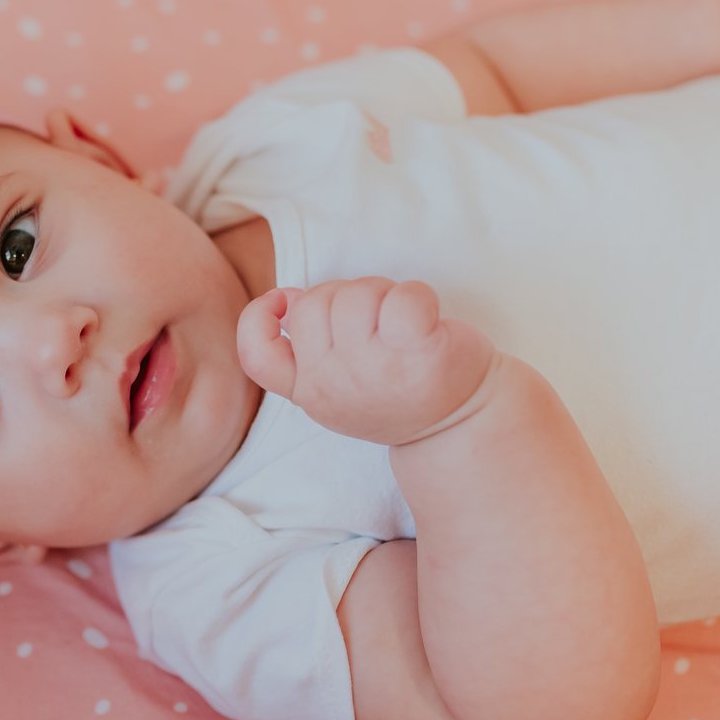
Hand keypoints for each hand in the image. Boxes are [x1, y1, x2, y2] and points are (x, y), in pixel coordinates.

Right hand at [237, 276, 498, 445]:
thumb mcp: (341, 384)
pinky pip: (404, 297)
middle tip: (377, 323)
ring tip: (403, 325)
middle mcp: (334, 385)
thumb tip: (287, 298)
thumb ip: (308, 349)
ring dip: (383, 294)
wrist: (462, 424)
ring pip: (355, 294)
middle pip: (312, 304)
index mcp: (310, 392)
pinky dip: (419, 295)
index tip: (283, 301)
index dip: (257, 319)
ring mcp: (374, 371)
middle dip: (344, 296)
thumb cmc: (398, 389)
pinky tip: (429, 321)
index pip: (257, 356)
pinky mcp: (417, 354)